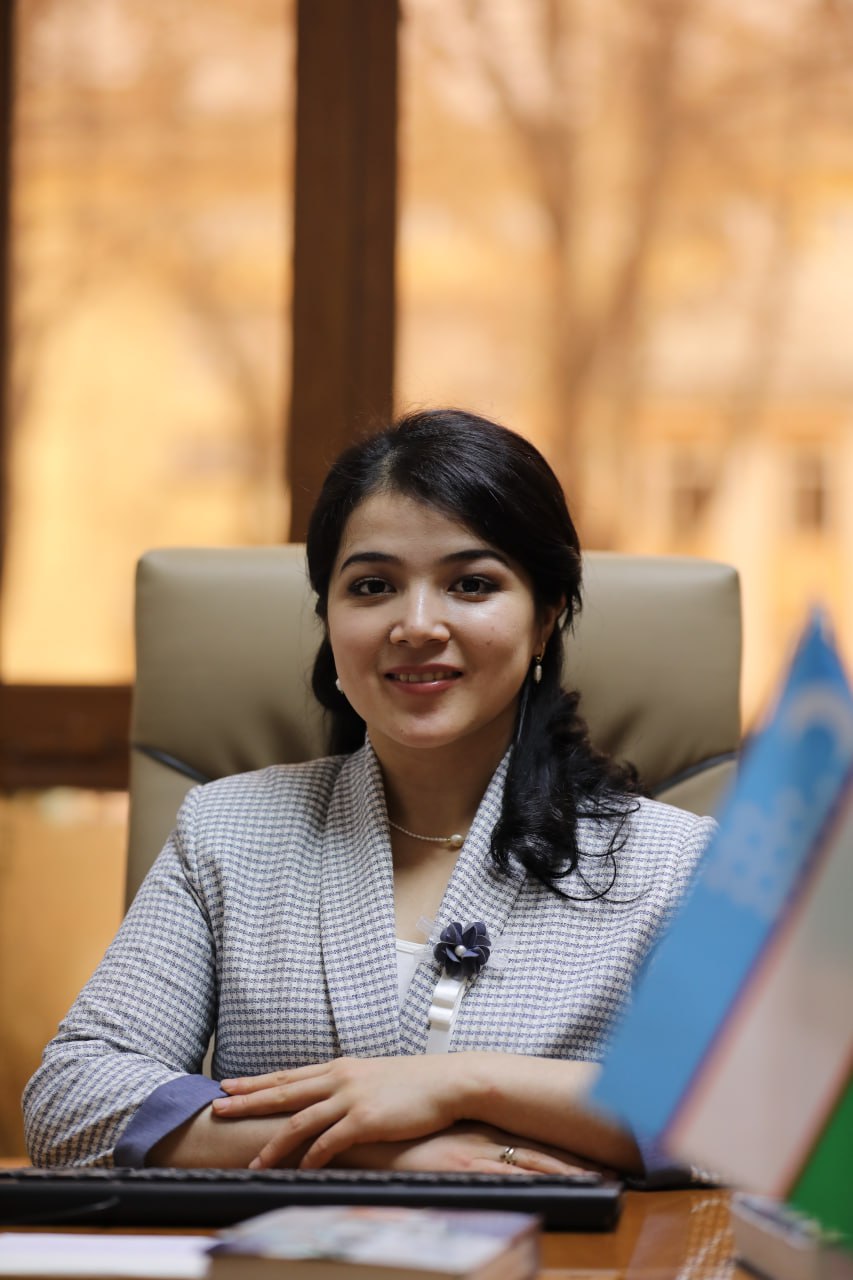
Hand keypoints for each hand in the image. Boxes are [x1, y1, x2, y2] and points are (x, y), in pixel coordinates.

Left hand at [212, 1056, 462, 1168]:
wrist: (448, 1081)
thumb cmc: (417, 1082)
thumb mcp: (376, 1075)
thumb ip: (351, 1084)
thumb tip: (334, 1097)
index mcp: (341, 1067)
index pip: (289, 1074)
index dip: (258, 1081)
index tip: (230, 1084)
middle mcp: (339, 1079)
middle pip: (284, 1090)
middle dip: (248, 1100)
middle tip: (218, 1106)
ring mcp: (350, 1099)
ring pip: (300, 1120)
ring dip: (273, 1143)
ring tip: (253, 1161)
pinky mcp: (365, 1120)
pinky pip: (329, 1142)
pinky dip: (311, 1158)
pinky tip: (299, 1170)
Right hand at [360, 1125, 591, 1175]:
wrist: (375, 1135)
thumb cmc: (403, 1144)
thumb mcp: (439, 1146)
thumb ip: (461, 1152)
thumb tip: (480, 1161)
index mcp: (485, 1136)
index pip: (536, 1147)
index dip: (569, 1155)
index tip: (599, 1163)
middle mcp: (489, 1142)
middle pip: (544, 1154)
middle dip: (581, 1165)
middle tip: (616, 1172)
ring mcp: (479, 1155)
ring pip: (535, 1165)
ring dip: (569, 1173)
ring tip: (603, 1181)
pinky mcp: (465, 1167)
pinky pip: (508, 1177)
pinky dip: (535, 1184)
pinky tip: (555, 1189)